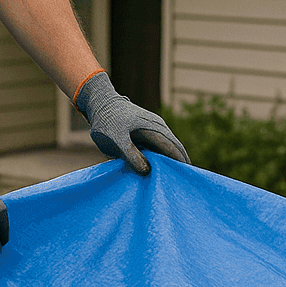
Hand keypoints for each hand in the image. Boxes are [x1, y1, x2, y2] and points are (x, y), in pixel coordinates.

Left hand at [74, 71, 189, 175]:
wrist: (100, 102)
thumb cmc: (107, 121)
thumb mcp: (116, 139)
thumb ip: (131, 154)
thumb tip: (148, 171)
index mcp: (154, 129)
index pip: (174, 149)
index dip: (181, 164)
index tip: (185, 180)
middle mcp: (159, 128)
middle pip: (175, 148)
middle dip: (179, 164)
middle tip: (181, 184)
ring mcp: (154, 128)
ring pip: (167, 148)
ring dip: (171, 161)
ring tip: (173, 179)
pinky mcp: (147, 132)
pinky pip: (159, 146)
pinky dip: (161, 157)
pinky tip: (159, 169)